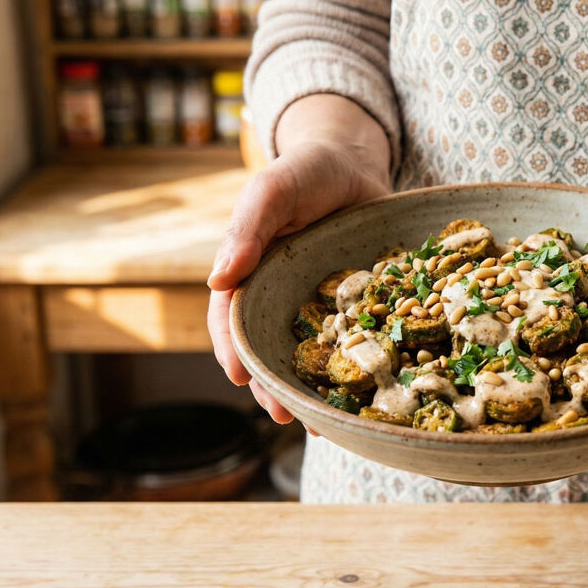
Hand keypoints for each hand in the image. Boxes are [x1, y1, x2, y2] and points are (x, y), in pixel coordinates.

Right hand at [207, 95, 389, 428]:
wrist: (355, 163)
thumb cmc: (304, 173)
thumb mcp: (273, 191)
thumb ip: (248, 230)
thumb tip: (219, 278)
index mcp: (251, 277)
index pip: (232, 321)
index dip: (233, 351)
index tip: (240, 379)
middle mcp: (281, 299)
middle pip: (270, 351)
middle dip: (274, 387)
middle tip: (286, 416)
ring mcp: (320, 306)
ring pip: (312, 357)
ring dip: (314, 390)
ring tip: (326, 424)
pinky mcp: (358, 306)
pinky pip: (356, 342)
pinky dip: (359, 368)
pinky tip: (369, 396)